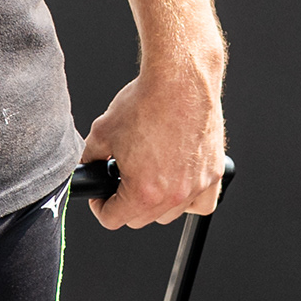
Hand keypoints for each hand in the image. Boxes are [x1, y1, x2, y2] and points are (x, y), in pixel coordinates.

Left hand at [78, 64, 224, 228]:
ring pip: (170, 214)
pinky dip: (189, 199)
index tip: (100, 195)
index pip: (113, 219)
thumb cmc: (146, 102)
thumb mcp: (102, 132)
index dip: (99, 206)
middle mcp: (173, 195)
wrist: (180, 80)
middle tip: (121, 180)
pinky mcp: (213, 173)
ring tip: (149, 175)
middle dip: (126, 202)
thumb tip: (87, 170)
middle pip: (141, 220)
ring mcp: (196, 186)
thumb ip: (91, 159)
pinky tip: (177, 181)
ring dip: (156, 202)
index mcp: (143, 192)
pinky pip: (202, 204)